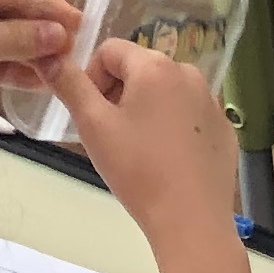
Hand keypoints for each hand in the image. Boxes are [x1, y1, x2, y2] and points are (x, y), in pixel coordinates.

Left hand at [0, 0, 80, 86]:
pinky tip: (35, 81)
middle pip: (1, 11)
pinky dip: (3, 67)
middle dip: (37, 33)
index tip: (79, 21)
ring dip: (25, 55)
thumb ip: (13, 38)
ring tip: (60, 68)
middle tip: (74, 50)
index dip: (45, 5)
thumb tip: (59, 34)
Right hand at [55, 35, 243, 236]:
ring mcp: (212, 103)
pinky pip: (191, 116)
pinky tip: (169, 162)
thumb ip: (69, 85)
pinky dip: (175, 129)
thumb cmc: (138, 170)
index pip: (111, 51)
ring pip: (166, 93)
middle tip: (112, 135)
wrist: (191, 221)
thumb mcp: (93, 126)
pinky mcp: (225, 130)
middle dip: (120, 94)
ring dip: (147, 110)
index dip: (92, 78)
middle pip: (140, 70)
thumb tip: (49, 56)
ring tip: (140, 150)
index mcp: (155, 66)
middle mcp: (189, 74)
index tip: (92, 116)